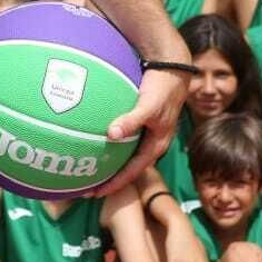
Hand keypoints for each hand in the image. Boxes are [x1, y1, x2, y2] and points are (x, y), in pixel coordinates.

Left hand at [89, 67, 185, 196]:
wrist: (172, 68)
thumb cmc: (162, 88)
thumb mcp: (149, 106)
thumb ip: (132, 120)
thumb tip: (111, 134)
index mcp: (156, 145)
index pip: (133, 172)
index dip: (115, 184)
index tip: (96, 193)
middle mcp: (152, 143)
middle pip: (130, 168)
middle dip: (111, 179)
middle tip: (88, 187)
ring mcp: (148, 133)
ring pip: (127, 154)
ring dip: (112, 163)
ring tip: (91, 168)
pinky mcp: (142, 122)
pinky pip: (125, 138)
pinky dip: (112, 142)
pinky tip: (96, 139)